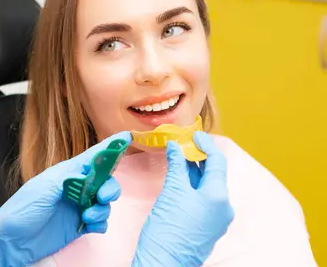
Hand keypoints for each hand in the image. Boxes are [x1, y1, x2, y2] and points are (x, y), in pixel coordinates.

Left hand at [0, 131, 132, 266]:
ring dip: (103, 207)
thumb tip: (88, 172)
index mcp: (65, 172)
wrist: (11, 241)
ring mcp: (77, 206)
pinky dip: (101, 222)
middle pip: (103, 180)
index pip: (92, 156)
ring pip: (103, 201)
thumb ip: (69, 178)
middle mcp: (74, 187)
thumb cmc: (21, 210)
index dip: (110, 146)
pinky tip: (91, 225)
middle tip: (103, 197)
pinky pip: (99, 220)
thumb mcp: (44, 188)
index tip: (128, 138)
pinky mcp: (77, 224)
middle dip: (109, 187)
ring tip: (89, 215)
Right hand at [132, 132, 233, 266]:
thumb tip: (176, 146)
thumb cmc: (168, 228)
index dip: (206, 145)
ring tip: (180, 159)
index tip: (195, 134)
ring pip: (208, 187)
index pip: (217, 161)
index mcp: (218, 196)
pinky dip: (194, 186)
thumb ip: (176, 165)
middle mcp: (224, 207)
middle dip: (199, 158)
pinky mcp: (208, 226)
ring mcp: (217, 219)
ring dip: (195, 172)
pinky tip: (181, 180)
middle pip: (214, 174)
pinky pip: (205, 199)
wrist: (165, 262)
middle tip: (184, 144)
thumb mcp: (172, 191)